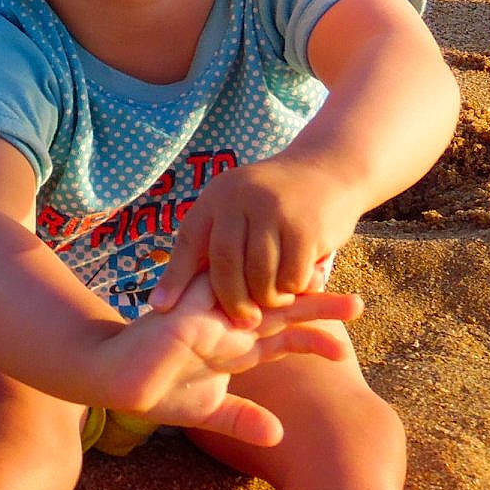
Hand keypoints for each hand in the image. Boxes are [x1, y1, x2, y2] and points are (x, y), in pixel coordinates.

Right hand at [93, 274, 361, 445]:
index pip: (283, 336)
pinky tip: (269, 279)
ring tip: (324, 277)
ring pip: (254, 293)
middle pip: (279, 309)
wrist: (112, 379)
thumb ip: (243, 419)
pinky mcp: (185, 315)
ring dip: (287, 287)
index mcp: (235, 344)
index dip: (313, 335)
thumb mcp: (208, 410)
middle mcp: (226, 322)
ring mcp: (206, 314)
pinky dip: (241, 286)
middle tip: (358, 303)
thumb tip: (279, 435)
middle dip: (317, 305)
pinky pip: (216, 294)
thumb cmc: (157, 390)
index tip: (347, 342)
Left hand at [149, 155, 366, 326]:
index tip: (162, 309)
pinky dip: (294, 288)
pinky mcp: (305, 228)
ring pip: (260, 277)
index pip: (190, 241)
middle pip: (225, 265)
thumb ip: (211, 244)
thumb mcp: (237, 209)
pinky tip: (299, 282)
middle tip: (243, 321)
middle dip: (232, 300)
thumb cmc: (274, 203)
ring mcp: (273, 211)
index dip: (174, 278)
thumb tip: (165, 300)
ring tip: (275, 300)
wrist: (328, 169)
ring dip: (268, 298)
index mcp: (218, 196)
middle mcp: (241, 198)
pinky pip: (291, 277)